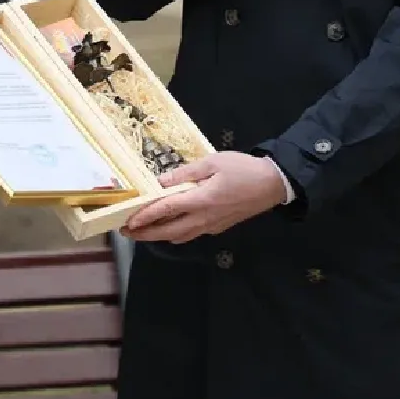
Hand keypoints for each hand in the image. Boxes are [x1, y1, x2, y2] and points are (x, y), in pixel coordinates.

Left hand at [121, 152, 287, 243]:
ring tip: (143, 232)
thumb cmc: (243, 169)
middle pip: (168, 231)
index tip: (128, 222)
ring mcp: (211, 226)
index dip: (144, 217)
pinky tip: (171, 229)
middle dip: (145, 234)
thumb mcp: (212, 162)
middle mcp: (203, 218)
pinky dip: (175, 235)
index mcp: (200, 200)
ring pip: (179, 237)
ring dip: (159, 236)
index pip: (165, 211)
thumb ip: (184, 173)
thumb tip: (161, 181)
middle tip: (126, 232)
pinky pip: (191, 234)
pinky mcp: (219, 227)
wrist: (272, 184)